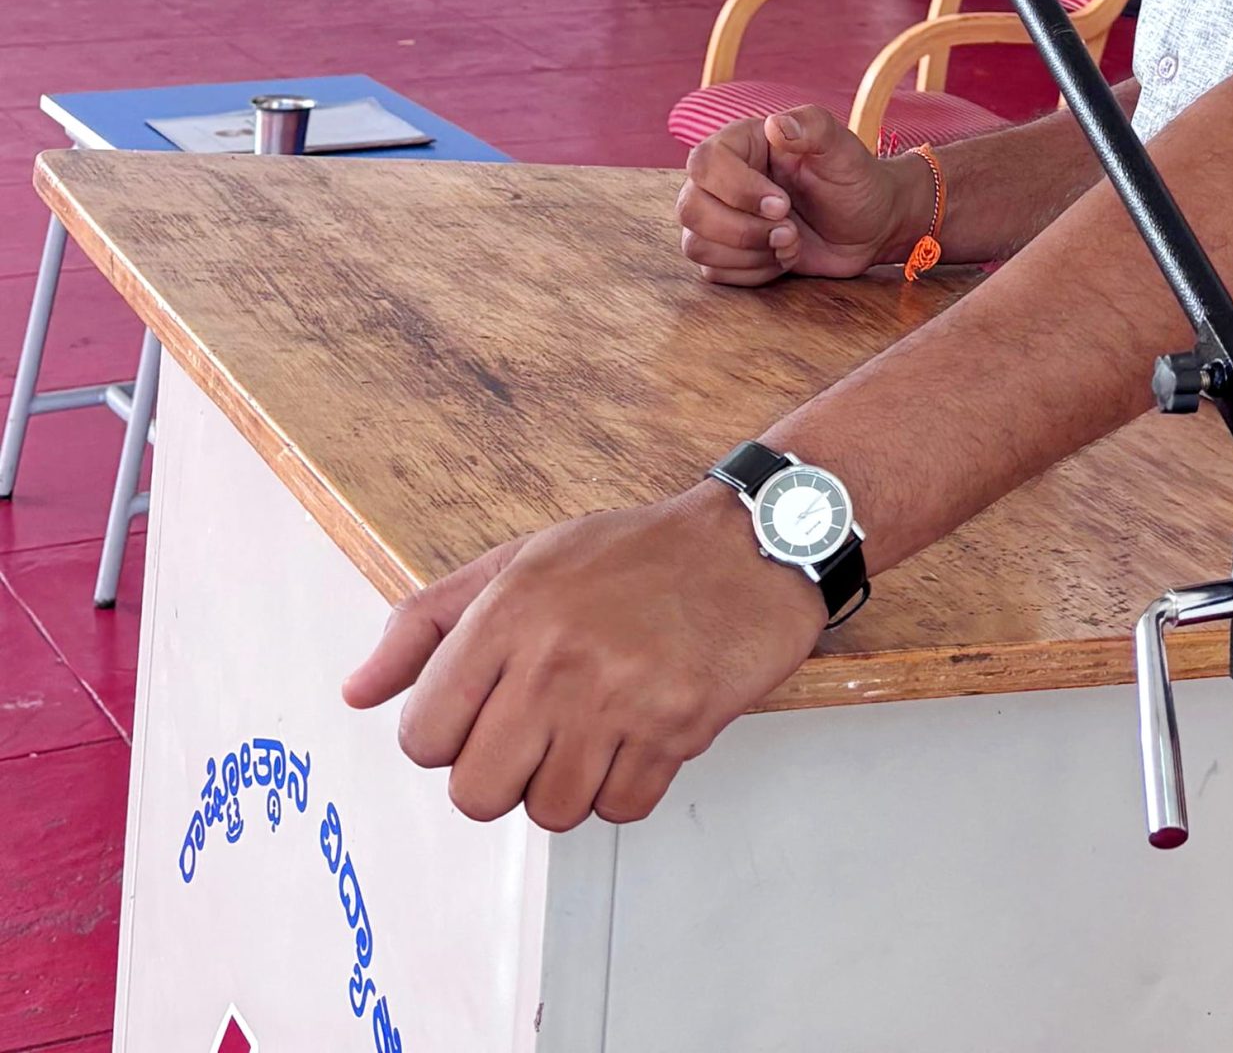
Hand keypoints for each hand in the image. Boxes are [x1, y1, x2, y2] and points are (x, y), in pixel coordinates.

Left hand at [340, 488, 827, 827]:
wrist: (754, 543)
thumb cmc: (636, 554)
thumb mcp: (522, 561)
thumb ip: (428, 623)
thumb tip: (357, 692)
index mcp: (508, 612)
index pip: (423, 737)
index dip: (449, 738)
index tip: (484, 714)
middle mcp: (556, 658)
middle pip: (476, 794)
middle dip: (502, 775)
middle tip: (540, 731)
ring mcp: (619, 697)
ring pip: (550, 811)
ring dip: (569, 783)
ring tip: (597, 726)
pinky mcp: (677, 726)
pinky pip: (621, 809)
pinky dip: (628, 785)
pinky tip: (641, 731)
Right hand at [675, 108, 920, 284]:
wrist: (869, 225)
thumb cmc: (855, 180)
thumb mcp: (843, 149)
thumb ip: (813, 127)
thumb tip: (776, 124)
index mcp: (741, 144)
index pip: (705, 163)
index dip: (738, 190)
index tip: (782, 204)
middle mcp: (720, 180)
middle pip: (690, 209)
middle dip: (743, 230)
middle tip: (790, 230)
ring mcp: (719, 218)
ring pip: (696, 245)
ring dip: (750, 253)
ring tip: (791, 242)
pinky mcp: (726, 253)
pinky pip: (713, 273)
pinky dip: (753, 272)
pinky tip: (782, 258)